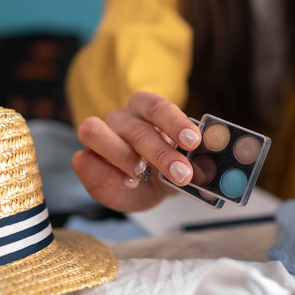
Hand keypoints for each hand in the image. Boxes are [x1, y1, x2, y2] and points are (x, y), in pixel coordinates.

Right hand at [71, 91, 201, 211]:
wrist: (150, 188)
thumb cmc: (167, 168)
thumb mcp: (186, 163)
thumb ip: (197, 160)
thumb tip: (210, 164)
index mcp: (146, 109)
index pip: (157, 106)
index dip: (175, 122)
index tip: (194, 141)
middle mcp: (121, 118)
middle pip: (135, 128)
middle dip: (161, 153)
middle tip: (182, 173)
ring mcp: (99, 137)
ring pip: (95, 131)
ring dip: (122, 155)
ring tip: (142, 175)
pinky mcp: (86, 161)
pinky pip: (83, 159)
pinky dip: (105, 173)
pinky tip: (127, 182)